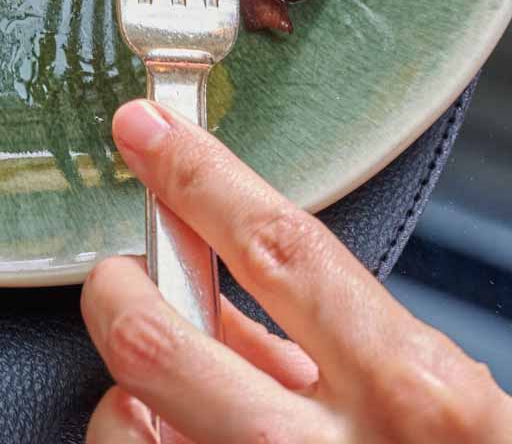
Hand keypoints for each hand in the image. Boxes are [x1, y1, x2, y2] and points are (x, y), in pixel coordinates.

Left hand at [82, 99, 510, 442]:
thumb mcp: (425, 393)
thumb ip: (321, 333)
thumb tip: (208, 275)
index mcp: (407, 388)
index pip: (277, 248)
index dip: (197, 177)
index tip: (146, 131)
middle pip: (159, 341)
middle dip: (119, 290)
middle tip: (120, 278)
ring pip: (127, 420)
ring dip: (128, 393)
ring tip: (160, 395)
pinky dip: (139, 439)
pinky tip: (171, 434)